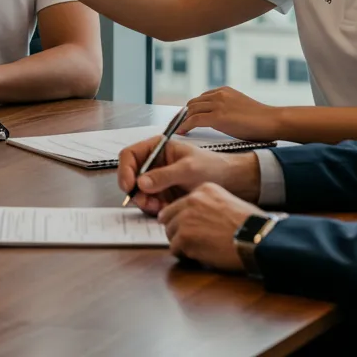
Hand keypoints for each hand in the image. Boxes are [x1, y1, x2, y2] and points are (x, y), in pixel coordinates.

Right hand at [117, 136, 261, 213]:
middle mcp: (154, 162)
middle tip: (146, 202)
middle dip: (136, 190)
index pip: (130, 155)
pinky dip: (153, 207)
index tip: (129, 186)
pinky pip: (150, 202)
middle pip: (131, 175)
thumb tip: (141, 182)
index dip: (125, 169)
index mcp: (157, 147)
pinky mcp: (163, 194)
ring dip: (145, 201)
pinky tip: (164, 209)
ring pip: (139, 191)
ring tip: (159, 207)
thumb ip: (164, 176)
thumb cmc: (212, 168)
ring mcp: (158, 179)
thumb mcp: (188, 169)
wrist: (231, 183)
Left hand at [159, 183, 265, 270]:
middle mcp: (191, 199)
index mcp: (203, 189)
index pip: (179, 203)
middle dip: (176, 229)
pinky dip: (184, 256)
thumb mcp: (229, 203)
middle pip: (169, 216)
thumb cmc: (250, 226)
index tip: (187, 226)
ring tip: (196, 250)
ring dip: (180, 243)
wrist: (256, 239)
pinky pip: (175, 249)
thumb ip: (210, 206)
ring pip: (170, 233)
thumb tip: (199, 219)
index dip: (182, 218)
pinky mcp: (185, 237)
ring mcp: (186, 217)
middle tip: (187, 241)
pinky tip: (198, 257)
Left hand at [178, 87, 280, 141]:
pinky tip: (181, 132)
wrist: (272, 121)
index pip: (201, 98)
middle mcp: (219, 94)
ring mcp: (218, 104)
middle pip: (193, 103)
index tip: (187, 117)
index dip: (192, 109)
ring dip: (182, 120)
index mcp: (224, 90)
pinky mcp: (218, 116)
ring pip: (191, 110)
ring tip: (178, 129)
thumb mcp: (240, 108)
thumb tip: (218, 119)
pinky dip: (185, 126)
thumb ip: (227, 109)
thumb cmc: (261, 120)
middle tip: (180, 124)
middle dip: (185, 114)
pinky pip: (194, 120)